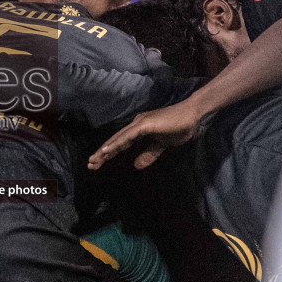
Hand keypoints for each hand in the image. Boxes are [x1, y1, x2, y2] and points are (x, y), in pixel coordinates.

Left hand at [88, 98, 208, 170]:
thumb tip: (136, 165)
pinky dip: (117, 143)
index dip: (109, 153)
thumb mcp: (161, 145)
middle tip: (90, 165)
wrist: (192, 115)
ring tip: (94, 160)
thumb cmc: (179, 127)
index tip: (98, 163)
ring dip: (106, 150)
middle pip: (115, 141)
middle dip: (102, 153)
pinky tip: (107, 151)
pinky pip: (128, 136)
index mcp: (139, 129)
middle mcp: (135, 125)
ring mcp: (139, 123)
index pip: (121, 143)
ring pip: (118, 138)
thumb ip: (149, 154)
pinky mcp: (145, 124)